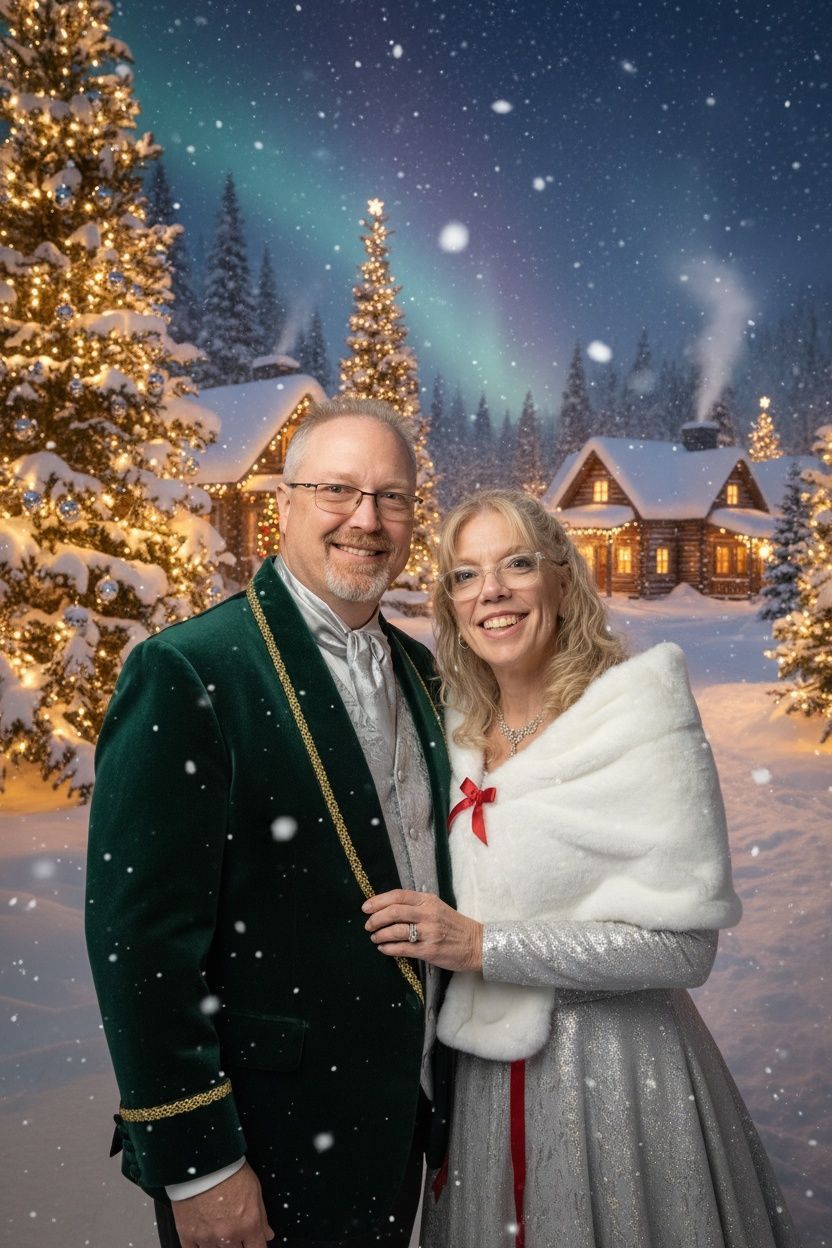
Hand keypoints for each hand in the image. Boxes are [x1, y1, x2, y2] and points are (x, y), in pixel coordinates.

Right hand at [172, 1160, 273, 1247]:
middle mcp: (229, 1235)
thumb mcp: (255, 1189)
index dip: (256, 1246)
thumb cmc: (228, 1170)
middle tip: (233, 1229)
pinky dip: (199, 1247)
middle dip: (237, 1244)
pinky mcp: (187, 1235)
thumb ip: (262, 1217)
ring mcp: (207, 1238)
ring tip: (217, 1227)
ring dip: (219, 1244)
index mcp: (248, 1224)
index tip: (252, 1243)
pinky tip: (203, 1237)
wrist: (202, 1160)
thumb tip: (267, 1234)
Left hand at [363, 889, 482, 971]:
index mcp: (428, 901)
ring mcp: (429, 932)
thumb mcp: (437, 907)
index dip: (378, 900)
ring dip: (380, 935)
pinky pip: (403, 948)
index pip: (398, 896)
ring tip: (375, 938)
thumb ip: (416, 906)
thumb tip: (388, 908)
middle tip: (368, 925)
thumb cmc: (454, 925)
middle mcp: (428, 914)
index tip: (366, 907)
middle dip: (376, 919)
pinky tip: (384, 949)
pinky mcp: (429, 950)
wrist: (476, 944)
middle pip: (393, 912)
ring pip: (396, 930)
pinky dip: (389, 949)